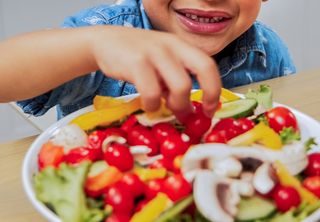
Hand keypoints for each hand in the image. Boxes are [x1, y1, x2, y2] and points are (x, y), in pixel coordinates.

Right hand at [90, 26, 220, 118]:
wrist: (105, 41)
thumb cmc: (137, 57)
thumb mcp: (161, 63)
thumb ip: (175, 81)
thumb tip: (187, 110)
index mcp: (182, 46)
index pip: (209, 65)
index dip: (215, 89)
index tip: (210, 109)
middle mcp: (173, 45)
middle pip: (204, 69)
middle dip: (206, 95)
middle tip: (190, 114)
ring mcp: (155, 52)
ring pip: (181, 85)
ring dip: (176, 105)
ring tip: (164, 108)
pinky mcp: (136, 62)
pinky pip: (152, 91)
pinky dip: (152, 104)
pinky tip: (147, 104)